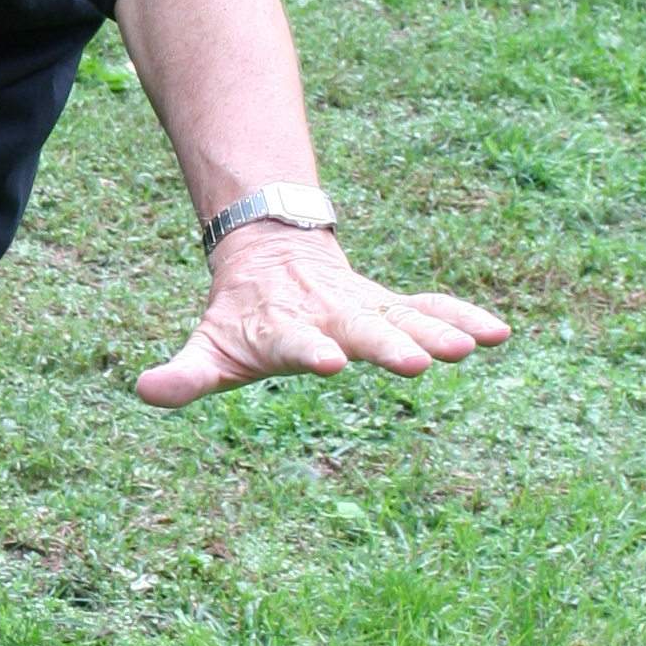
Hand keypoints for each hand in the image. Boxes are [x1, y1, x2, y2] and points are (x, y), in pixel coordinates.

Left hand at [138, 224, 508, 408]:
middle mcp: (330, 313)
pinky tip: (499, 332)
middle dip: (389, 344)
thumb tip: (145, 390)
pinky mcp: (393, 307)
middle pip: (362, 328)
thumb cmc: (241, 318)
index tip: (328, 361)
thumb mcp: (208, 347)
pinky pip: (432, 306)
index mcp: (283, 327)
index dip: (310, 349)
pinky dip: (462, 316)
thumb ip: (184, 373)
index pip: (296, 341)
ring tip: (470, 347)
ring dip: (437, 330)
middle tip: (416, 363)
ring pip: (405, 315)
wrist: (273, 254)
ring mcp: (365, 306)